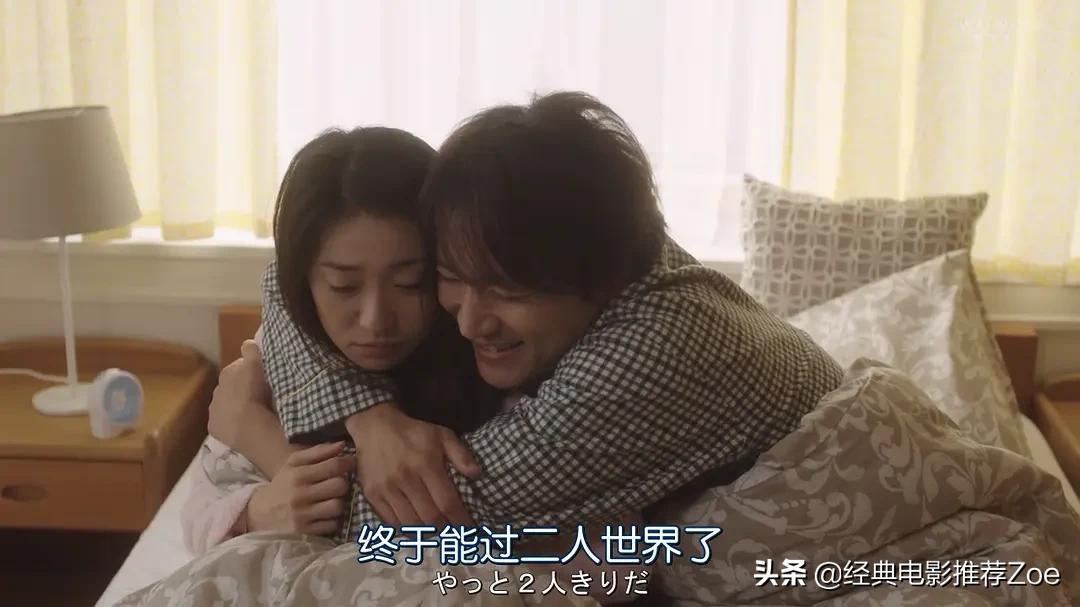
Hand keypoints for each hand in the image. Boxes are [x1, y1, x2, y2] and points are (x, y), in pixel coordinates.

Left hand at [209, 339, 270, 450]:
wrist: (248, 425)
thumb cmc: (256, 392)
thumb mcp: (258, 364)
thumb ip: (251, 351)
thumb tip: (247, 343)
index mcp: (228, 372)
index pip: (241, 367)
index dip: (252, 371)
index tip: (263, 376)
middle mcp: (217, 389)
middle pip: (233, 386)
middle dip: (243, 389)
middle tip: (260, 395)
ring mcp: (214, 409)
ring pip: (228, 405)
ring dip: (238, 407)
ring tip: (254, 413)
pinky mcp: (214, 427)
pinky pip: (225, 423)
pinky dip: (233, 424)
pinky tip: (245, 427)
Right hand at [246, 441, 353, 534]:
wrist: (258, 514)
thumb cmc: (282, 485)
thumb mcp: (293, 464)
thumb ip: (318, 452)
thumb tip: (342, 445)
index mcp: (298, 474)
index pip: (334, 465)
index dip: (348, 463)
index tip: (352, 463)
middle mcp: (300, 494)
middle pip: (340, 485)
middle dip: (343, 483)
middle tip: (338, 484)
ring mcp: (302, 515)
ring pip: (338, 506)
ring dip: (338, 503)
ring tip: (330, 500)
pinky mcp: (304, 533)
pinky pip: (332, 524)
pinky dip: (331, 520)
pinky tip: (324, 515)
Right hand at [345, 404, 481, 526]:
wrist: (375, 426)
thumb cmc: (413, 433)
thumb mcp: (442, 435)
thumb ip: (461, 454)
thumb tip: (477, 474)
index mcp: (426, 465)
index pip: (447, 502)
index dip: (460, 520)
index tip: (470, 530)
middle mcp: (406, 479)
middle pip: (430, 517)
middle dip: (446, 530)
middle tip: (455, 534)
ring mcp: (387, 489)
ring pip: (410, 523)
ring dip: (427, 533)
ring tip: (438, 533)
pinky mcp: (372, 495)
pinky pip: (391, 522)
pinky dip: (406, 530)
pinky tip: (416, 530)